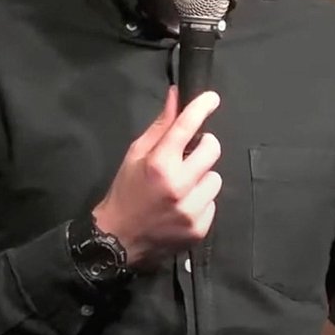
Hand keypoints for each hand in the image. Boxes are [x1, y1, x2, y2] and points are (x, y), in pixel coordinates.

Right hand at [92, 86, 221, 269]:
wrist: (119, 238)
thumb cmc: (125, 190)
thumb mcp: (135, 155)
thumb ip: (160, 127)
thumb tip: (176, 96)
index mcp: (158, 164)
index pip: (186, 127)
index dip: (201, 108)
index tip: (212, 98)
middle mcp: (178, 185)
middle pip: (212, 149)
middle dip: (203, 146)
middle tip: (189, 153)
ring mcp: (191, 209)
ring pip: (216, 178)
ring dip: (202, 177)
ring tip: (183, 186)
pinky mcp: (200, 228)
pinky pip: (212, 202)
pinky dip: (200, 200)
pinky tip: (183, 205)